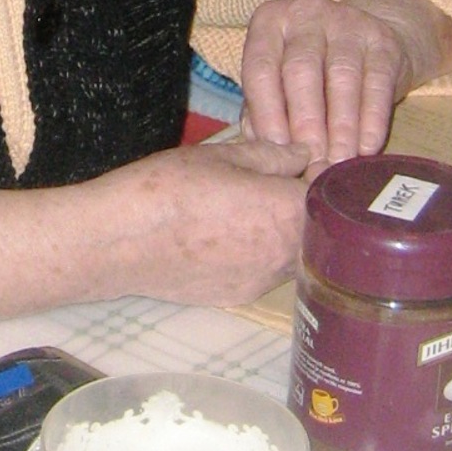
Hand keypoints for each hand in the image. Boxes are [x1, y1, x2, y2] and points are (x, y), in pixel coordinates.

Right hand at [0, 135, 310, 318]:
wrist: (118, 242)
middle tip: (287, 180)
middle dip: (309, 206)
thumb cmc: (168, 188)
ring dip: (287, 231)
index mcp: (287, 213)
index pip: (333, 197)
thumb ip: (271, 154)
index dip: (329, 176)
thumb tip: (303, 153)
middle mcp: (285, 256)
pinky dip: (261, 252)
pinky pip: (266, 271)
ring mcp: (262, 282)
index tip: (317, 162)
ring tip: (256, 206)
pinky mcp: (239, 297)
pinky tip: (231, 233)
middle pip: (321, 231)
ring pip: (295, 253)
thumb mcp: (222, 155)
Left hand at [239, 0, 451, 176]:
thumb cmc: (311, 71)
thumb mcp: (280, 81)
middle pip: (301, 71)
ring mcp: (346, 21)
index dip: (267, 113)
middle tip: (311, 162)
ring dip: (340, 126)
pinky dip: (372, 119)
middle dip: (305, 122)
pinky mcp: (382, 39)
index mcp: (268, 22)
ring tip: (338, 162)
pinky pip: (377, 82)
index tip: (277, 152)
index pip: (260, 69)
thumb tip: (265, 150)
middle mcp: (305, 13)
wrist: (367, 43)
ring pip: (341, 77)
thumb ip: (263, 112)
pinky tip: (367, 147)